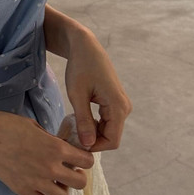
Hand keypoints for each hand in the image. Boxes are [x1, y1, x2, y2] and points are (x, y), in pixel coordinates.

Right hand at [0, 111, 94, 194]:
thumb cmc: (8, 125)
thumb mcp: (35, 127)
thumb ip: (51, 140)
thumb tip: (60, 148)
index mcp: (56, 148)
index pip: (87, 161)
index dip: (85, 158)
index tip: (78, 157)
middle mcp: (50, 168)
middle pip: (80, 183)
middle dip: (78, 176)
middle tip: (69, 170)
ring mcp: (36, 181)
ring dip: (61, 188)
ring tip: (53, 180)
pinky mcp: (22, 189)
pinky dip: (42, 194)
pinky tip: (37, 184)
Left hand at [64, 29, 131, 151]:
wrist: (85, 48)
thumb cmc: (80, 68)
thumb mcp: (77, 95)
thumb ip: (83, 121)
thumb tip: (88, 145)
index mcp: (118, 107)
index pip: (112, 141)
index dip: (93, 147)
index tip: (73, 142)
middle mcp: (124, 108)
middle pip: (110, 138)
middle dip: (91, 140)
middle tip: (69, 135)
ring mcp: (120, 106)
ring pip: (108, 131)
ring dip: (91, 133)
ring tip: (71, 126)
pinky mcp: (114, 103)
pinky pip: (106, 123)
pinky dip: (92, 125)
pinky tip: (78, 118)